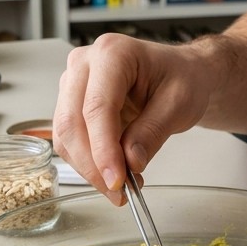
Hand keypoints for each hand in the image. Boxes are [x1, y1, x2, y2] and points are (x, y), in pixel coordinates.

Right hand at [52, 34, 215, 204]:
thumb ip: (153, 132)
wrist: (179, 73)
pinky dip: (86, 162)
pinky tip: (110, 174)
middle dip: (93, 164)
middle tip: (119, 192)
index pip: (97, 107)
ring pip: (65, 135)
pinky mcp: (69, 103)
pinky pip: (68, 139)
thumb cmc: (181, 78)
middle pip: (73, 122)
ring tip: (120, 187)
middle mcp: (84, 63)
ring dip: (88, 168)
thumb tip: (130, 162)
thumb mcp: (179, 104)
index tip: (117, 180)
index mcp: (112, 53)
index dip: (103, 149)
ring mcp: (72, 82)